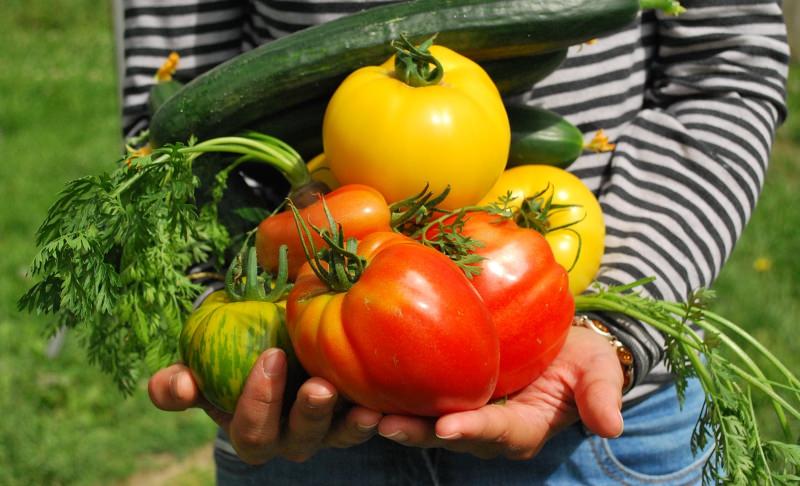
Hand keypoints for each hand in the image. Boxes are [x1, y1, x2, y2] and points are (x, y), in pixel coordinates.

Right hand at [148, 348, 381, 463]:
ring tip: (364, 406)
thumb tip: (178, 385)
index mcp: (251, 430)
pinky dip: (379, 414)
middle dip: (307, 415)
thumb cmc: (232, 357)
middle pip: (297, 439)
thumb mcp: (201, 367)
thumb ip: (179, 382)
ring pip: (338, 436)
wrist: (274, 345)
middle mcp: (289, 438)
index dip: (257, 402)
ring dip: (349, 423)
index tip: (270, 356)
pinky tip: (387, 399)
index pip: (250, 431)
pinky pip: (367, 422)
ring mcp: (326, 430)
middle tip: (318, 386)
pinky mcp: (355, 416)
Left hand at [377, 326, 623, 459]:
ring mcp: (464, 411)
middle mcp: (488, 428)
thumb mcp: (597, 369)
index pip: (499, 432)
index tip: (449, 427)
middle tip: (384, 424)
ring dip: (395, 418)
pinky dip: (392, 393)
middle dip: (418, 433)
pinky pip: (418, 397)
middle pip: (450, 435)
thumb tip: (612, 426)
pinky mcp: (446, 392)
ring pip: (425, 422)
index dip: (475, 430)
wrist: (559, 342)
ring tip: (360, 411)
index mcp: (524, 427)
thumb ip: (601, 394)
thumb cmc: (580, 356)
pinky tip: (362, 382)